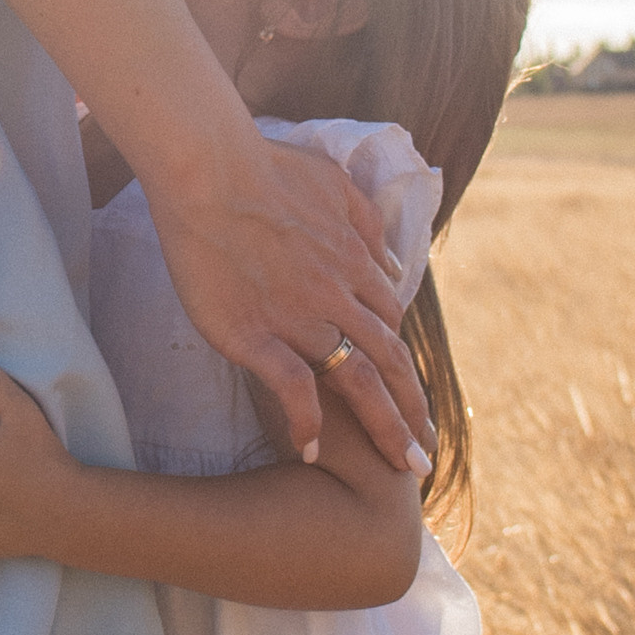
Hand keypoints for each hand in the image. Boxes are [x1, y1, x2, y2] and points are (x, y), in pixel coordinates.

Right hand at [142, 127, 434, 470]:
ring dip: (386, 427)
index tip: (410, 398)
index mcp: (353, 262)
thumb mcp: (334, 184)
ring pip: (358, 381)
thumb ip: (367, 224)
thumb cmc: (263, 167)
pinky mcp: (256, 333)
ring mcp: (299, 317)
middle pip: (389, 363)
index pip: (391, 324)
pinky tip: (312, 450)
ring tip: (401, 467)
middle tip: (424, 458)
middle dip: (413, 412)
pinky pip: (294, 388)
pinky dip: (308, 421)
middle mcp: (337, 295)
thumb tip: (392, 265)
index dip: (403, 366)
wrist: (210, 170)